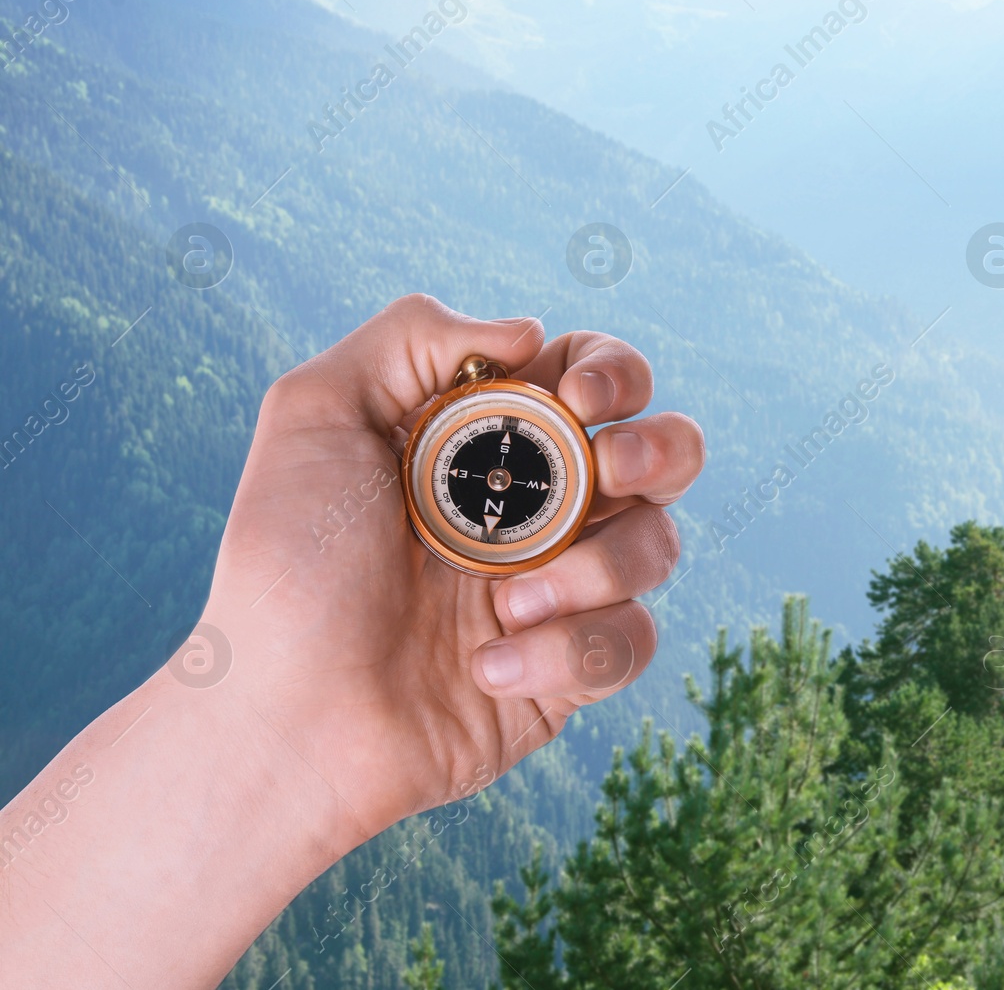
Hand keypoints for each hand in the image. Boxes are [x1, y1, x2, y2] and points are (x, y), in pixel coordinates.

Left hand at [204, 293, 704, 838]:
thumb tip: (530, 334)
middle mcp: (540, 508)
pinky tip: (485, 669)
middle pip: (668, 451)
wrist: (288, 717)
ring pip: (660, 545)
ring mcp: (562, 589)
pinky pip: (630, 642)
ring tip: (504, 604)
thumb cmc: (290, 568)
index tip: (578, 399)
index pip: (596, 378)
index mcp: (490, 440)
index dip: (615, 372)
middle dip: (661, 449)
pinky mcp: (571, 669)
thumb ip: (411, 337)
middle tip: (609, 471)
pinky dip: (565, 653)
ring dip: (595, 567)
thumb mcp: (316, 415)